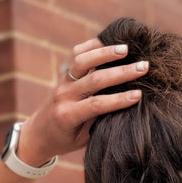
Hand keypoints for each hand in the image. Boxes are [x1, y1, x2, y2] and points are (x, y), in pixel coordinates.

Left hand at [17, 38, 147, 165]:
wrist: (38, 133)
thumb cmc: (65, 140)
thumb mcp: (82, 138)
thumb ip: (97, 122)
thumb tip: (122, 106)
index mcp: (68, 116)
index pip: (96, 105)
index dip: (118, 100)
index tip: (138, 95)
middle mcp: (63, 96)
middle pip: (94, 80)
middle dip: (121, 73)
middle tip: (143, 67)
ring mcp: (62, 82)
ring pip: (83, 61)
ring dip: (105, 53)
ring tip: (126, 49)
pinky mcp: (62, 73)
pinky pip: (76, 54)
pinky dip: (92, 46)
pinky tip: (108, 41)